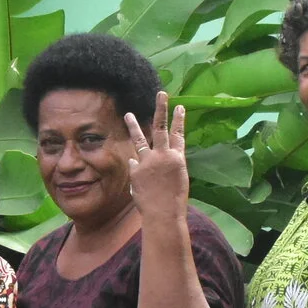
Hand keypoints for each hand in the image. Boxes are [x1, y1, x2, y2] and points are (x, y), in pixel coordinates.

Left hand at [121, 93, 190, 218]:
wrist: (163, 214)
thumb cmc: (174, 200)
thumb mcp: (178, 179)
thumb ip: (167, 166)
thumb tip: (149, 159)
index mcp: (178, 158)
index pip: (178, 134)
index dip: (179, 119)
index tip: (179, 106)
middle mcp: (163, 155)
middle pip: (161, 127)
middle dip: (161, 109)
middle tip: (160, 94)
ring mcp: (148, 162)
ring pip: (140, 139)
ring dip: (133, 125)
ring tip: (127, 114)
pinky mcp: (136, 171)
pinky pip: (134, 164)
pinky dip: (135, 165)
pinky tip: (136, 166)